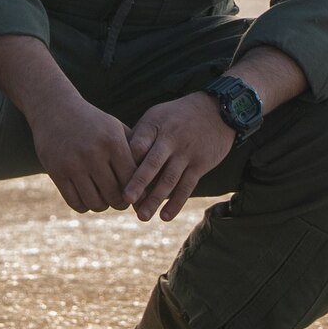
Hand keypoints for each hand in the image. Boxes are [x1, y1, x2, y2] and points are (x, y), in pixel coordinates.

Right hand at [33, 95, 137, 214]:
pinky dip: (84, 206)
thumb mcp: (115, 129)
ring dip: (102, 206)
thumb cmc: (92, 122)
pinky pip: (75, 202)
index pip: (132, 180)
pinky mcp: (56, 172)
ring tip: (103, 199)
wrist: (54, 109)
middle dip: (120, 203)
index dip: (137, 192)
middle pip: (115, 196)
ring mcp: (73, 164)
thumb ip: (134, 152)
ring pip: (95, 203)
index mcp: (112, 142)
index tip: (136, 195)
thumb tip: (152, 184)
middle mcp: (93, 153)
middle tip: (119, 200)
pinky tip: (87, 197)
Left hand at [124, 93, 236, 220]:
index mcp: (154, 126)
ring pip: (169, 179)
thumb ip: (138, 137)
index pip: (138, 145)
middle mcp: (170, 140)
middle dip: (138, 183)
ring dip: (155, 199)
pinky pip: (187, 186)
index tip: (112, 177)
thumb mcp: (155, 117)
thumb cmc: (176, 116)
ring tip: (142, 216)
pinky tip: (165, 216)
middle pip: (152, 164)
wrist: (216, 111)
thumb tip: (116, 159)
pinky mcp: (200, 165)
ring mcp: (186, 154)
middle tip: (126, 200)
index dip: (126, 161)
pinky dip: (176, 203)